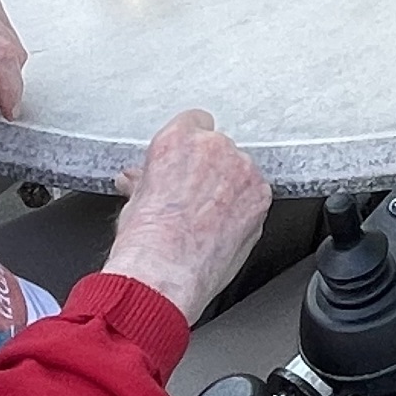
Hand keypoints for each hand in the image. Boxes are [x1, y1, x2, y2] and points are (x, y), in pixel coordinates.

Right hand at [103, 111, 272, 322]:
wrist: (164, 273)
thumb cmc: (145, 242)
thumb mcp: (134, 202)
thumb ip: (145, 182)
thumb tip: (138, 181)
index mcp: (177, 139)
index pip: (194, 122)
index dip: (190, 147)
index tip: (187, 164)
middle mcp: (213, 146)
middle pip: (219, 147)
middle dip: (210, 169)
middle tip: (195, 199)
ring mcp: (241, 169)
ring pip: (241, 170)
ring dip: (230, 188)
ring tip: (209, 220)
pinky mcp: (260, 196)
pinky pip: (256, 194)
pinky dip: (246, 209)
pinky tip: (226, 229)